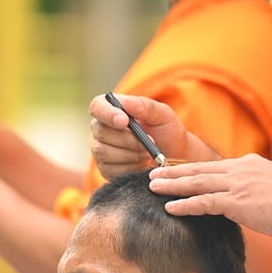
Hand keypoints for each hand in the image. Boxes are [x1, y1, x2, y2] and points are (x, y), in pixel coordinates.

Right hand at [88, 93, 205, 176]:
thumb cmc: (167, 133)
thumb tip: (124, 103)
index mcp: (113, 109)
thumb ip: (146, 107)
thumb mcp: (164, 116)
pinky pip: (110, 169)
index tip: (124, 121)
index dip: (107, 113)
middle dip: (127, 139)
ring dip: (130, 154)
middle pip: (101, 132)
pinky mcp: (105, 169)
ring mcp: (101, 149)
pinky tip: (141, 164)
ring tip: (147, 153)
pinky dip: (130, 167)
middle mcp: (102, 128)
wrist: (174, 159)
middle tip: (150, 142)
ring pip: (104, 151)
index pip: (97, 106)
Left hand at [147, 155, 271, 239]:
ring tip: (153, 187)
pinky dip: (184, 204)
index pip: (215, 166)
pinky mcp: (236, 202)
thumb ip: (262, 187)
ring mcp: (237, 185)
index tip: (177, 170)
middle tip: (153, 173)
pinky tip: (169, 207)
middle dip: (174, 172)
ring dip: (171, 185)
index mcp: (250, 164)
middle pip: (199, 169)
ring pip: (196, 182)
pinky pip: (203, 202)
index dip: (193, 168)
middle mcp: (240, 170)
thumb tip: (256, 197)